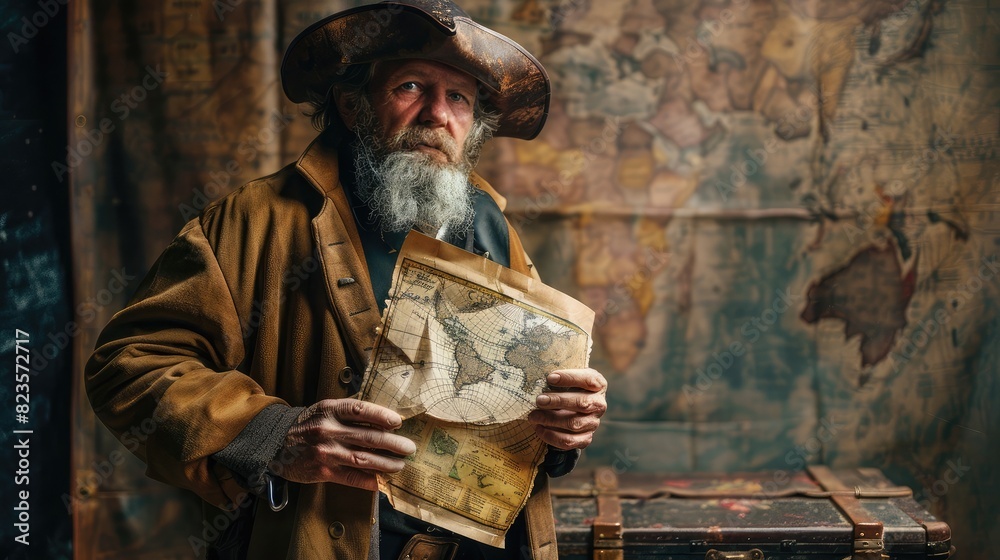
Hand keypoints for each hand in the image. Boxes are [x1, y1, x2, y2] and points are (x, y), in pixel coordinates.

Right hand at [269, 399, 415, 490]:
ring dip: (385, 463)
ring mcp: (325, 452)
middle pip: (368, 437)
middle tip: (409, 448)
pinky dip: (367, 481)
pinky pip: (350, 477)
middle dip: (393, 444)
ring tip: (400, 465)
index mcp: (330, 410)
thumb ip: (349, 413)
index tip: (398, 422)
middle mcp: (328, 430)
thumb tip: (383, 422)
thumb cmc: (307, 424)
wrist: (275, 443)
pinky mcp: (322, 471)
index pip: (361, 410)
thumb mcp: (325, 410)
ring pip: (363, 459)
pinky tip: (380, 482)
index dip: (382, 416)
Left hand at [527, 368, 606, 450]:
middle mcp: (599, 404)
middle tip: (539, 400)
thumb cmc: (567, 387)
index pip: (588, 380)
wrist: (570, 408)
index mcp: (598, 384)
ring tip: (533, 416)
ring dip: (551, 420)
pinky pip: (569, 441)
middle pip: (582, 403)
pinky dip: (551, 436)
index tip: (550, 378)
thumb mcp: (566, 377)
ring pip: (574, 424)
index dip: (570, 378)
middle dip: (558, 401)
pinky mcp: (585, 438)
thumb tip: (538, 378)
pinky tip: (538, 428)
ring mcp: (594, 423)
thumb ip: (558, 377)